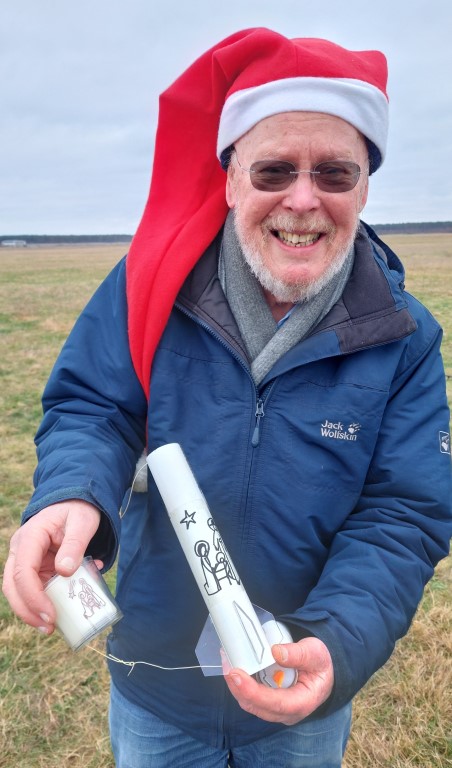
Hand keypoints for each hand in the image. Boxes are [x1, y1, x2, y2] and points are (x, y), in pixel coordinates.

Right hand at [2, 500, 100, 632]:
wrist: (75, 502)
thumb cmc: (78, 510)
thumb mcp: (83, 522)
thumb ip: (75, 544)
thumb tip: (64, 571)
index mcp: (30, 537)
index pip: (23, 572)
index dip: (33, 597)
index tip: (50, 616)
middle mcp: (21, 550)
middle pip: (13, 586)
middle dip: (27, 611)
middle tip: (49, 628)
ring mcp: (26, 560)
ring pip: (20, 591)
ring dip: (33, 611)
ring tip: (53, 627)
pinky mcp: (36, 568)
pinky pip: (37, 589)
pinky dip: (48, 601)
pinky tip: (66, 607)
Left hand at [224, 637, 333, 724]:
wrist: (322, 673)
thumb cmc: (320, 664)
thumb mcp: (316, 653)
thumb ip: (299, 653)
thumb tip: (276, 652)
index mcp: (302, 702)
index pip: (275, 703)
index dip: (252, 691)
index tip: (237, 675)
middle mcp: (286, 712)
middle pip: (256, 706)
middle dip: (238, 687)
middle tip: (227, 664)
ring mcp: (276, 710)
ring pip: (250, 704)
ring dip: (236, 685)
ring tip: (227, 661)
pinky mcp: (268, 703)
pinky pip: (250, 698)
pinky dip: (240, 684)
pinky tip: (235, 667)